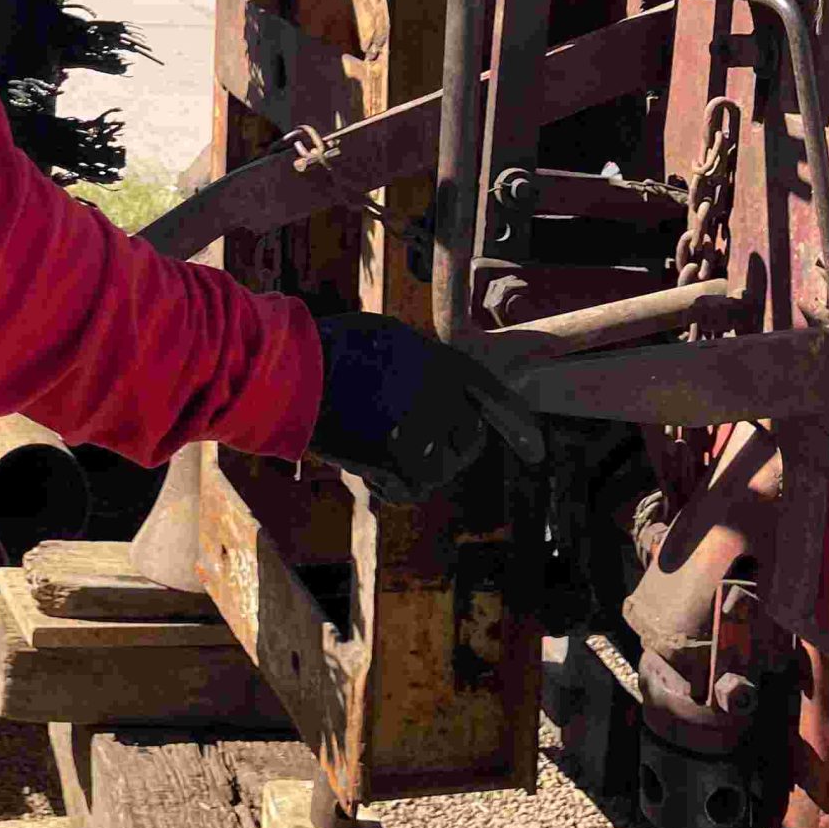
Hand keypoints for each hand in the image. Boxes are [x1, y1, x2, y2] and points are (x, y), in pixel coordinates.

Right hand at [309, 312, 542, 507]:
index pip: (491, 395)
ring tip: (375, 440)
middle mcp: (444, 396)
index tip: (536, 451)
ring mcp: (426, 432)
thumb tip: (441, 389)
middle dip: (450, 446)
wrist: (292, 374)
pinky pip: (411, 489)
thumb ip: (423, 363)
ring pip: (440, 469)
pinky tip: (367, 465)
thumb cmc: (331, 349)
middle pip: (468, 440)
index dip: (516, 422)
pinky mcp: (403, 464)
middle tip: (413, 439)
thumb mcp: (387, 338)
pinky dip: (391, 484)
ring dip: (416, 465)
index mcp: (442, 360)